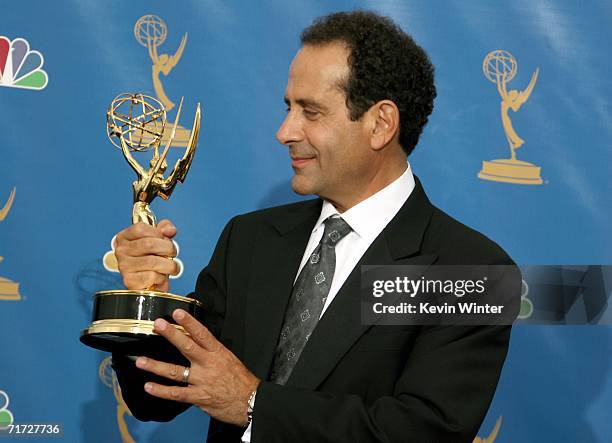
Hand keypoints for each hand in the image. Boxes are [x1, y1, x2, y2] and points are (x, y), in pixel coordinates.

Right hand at [115, 219, 178, 291]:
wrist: (149, 282)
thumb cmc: (152, 258)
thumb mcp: (158, 239)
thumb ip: (164, 229)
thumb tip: (169, 229)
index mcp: (125, 237)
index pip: (141, 228)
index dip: (158, 234)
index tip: (165, 240)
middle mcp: (121, 250)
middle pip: (149, 244)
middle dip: (168, 249)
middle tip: (173, 254)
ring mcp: (124, 266)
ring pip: (153, 262)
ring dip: (169, 265)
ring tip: (172, 267)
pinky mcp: (130, 281)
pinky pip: (151, 276)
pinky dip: (161, 277)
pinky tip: (160, 277)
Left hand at [135, 309, 260, 426]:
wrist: (250, 401)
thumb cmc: (240, 380)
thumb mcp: (229, 359)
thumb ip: (211, 351)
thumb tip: (195, 339)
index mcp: (218, 353)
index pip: (202, 334)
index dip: (189, 322)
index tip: (178, 312)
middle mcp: (208, 364)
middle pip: (187, 346)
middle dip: (171, 335)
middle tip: (158, 325)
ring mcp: (202, 381)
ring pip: (175, 371)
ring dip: (156, 366)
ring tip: (140, 360)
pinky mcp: (198, 396)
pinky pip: (176, 393)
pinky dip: (161, 391)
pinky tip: (149, 386)